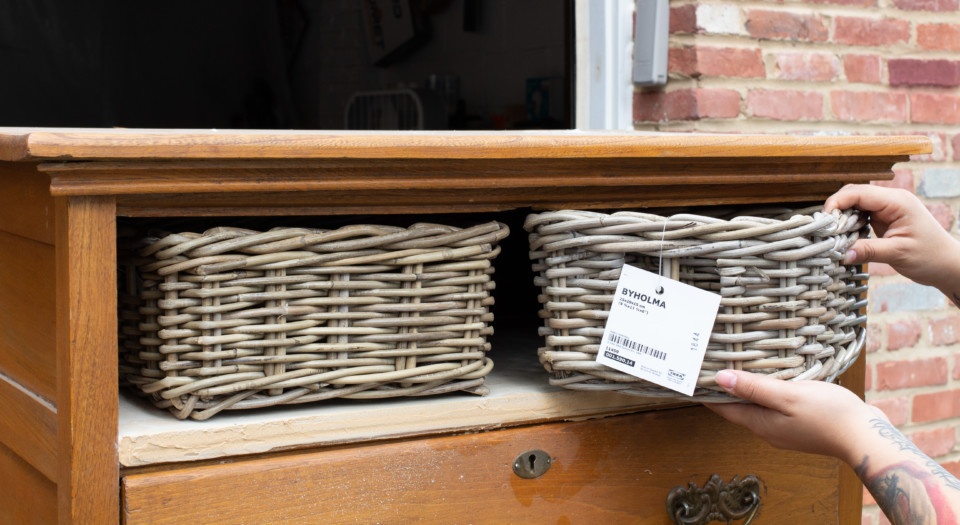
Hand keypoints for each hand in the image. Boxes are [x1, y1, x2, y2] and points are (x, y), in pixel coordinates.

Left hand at [710, 370, 959, 521]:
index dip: (706, 394)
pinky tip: (772, 381)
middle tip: (709, 368)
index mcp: (761, 423)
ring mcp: (785, 430)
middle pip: (738, 408)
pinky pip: (775, 407)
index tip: (691, 379)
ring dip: (745, 390)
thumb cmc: (828, 415)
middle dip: (724, 390)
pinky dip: (766, 393)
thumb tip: (719, 380)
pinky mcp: (800, 425)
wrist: (866, 437)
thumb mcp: (787, 396)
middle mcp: (768, 430)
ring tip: (736, 369)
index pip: (723, 409)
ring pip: (757, 407)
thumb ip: (753, 388)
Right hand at [824, 184, 959, 295]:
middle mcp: (891, 201)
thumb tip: (841, 254)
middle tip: (824, 229)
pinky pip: (860, 215)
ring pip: (855, 204)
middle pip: (854, 194)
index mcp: (897, 201)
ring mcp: (888, 209)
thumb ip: (868, 251)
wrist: (947, 265)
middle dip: (837, 209)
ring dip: (842, 217)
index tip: (823, 220)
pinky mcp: (884, 219)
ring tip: (831, 234)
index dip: (837, 202)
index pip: (859, 192)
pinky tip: (843, 236)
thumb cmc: (930, 257)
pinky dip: (849, 224)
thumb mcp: (898, 253)